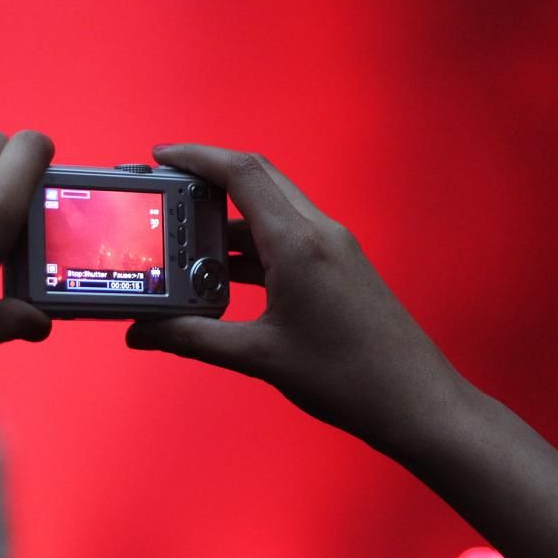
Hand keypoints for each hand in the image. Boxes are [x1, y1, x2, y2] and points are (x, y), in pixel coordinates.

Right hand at [127, 144, 464, 448]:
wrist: (415, 402)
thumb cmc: (347, 377)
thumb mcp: (258, 357)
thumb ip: (193, 339)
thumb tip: (142, 334)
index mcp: (298, 243)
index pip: (242, 173)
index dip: (198, 156)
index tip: (162, 155)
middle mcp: (319, 233)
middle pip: (257, 180)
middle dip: (208, 179)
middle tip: (167, 192)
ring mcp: (333, 248)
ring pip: (271, 211)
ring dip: (229, 220)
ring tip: (186, 243)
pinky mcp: (339, 267)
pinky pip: (286, 239)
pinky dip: (251, 247)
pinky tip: (224, 277)